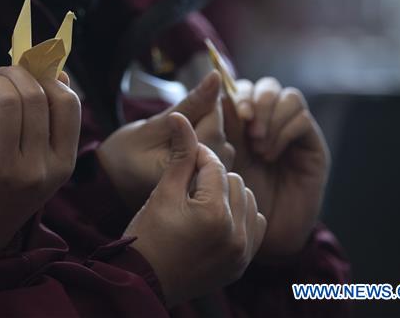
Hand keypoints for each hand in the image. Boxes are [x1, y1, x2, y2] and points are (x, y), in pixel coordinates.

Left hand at [0, 67, 80, 250]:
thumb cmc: (13, 185)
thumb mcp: (44, 161)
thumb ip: (53, 120)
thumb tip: (58, 70)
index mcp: (63, 164)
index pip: (69, 105)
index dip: (52, 79)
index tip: (36, 71)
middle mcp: (39, 167)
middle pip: (35, 97)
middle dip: (17, 73)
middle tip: (5, 72)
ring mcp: (6, 167)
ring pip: (6, 101)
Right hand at [97, 71, 234, 209]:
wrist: (111, 182)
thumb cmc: (124, 155)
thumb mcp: (153, 126)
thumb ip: (190, 104)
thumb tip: (216, 76)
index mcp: (190, 168)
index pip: (215, 120)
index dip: (199, 104)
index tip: (177, 109)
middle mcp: (205, 180)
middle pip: (219, 132)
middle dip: (199, 120)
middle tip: (168, 126)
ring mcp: (208, 186)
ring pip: (219, 142)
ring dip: (199, 132)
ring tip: (170, 140)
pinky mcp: (206, 185)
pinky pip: (215, 154)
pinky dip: (200, 144)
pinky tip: (177, 150)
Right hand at [125, 113, 266, 306]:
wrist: (144, 280)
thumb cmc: (147, 235)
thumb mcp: (162, 192)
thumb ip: (179, 154)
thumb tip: (181, 118)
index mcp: (214, 213)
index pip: (215, 166)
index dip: (197, 156)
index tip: (182, 159)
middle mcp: (235, 234)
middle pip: (235, 181)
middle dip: (213, 178)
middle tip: (188, 185)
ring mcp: (241, 252)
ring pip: (248, 200)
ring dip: (228, 196)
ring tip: (201, 201)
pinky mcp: (242, 263)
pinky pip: (255, 225)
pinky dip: (240, 217)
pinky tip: (216, 219)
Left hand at [225, 77, 329, 259]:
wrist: (258, 236)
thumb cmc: (228, 200)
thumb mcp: (211, 161)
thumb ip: (209, 127)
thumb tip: (209, 86)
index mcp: (238, 123)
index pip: (240, 88)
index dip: (236, 92)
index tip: (232, 112)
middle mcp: (266, 124)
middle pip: (265, 87)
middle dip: (256, 101)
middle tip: (248, 126)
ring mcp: (290, 133)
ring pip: (287, 97)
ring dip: (271, 116)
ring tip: (258, 146)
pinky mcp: (310, 146)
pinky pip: (302, 118)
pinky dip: (285, 130)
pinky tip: (270, 154)